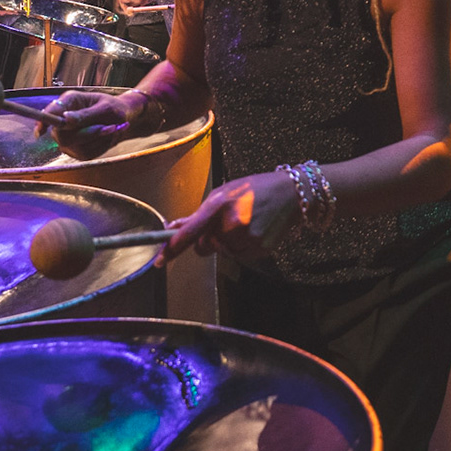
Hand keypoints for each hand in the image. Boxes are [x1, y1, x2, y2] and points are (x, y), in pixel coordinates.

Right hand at [42, 90, 146, 159]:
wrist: (122, 119)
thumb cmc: (113, 108)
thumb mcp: (105, 107)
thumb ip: (85, 114)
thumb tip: (65, 118)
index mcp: (68, 102)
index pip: (50, 113)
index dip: (43, 122)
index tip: (40, 130)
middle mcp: (63, 122)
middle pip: (64, 136)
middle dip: (90, 133)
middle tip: (112, 127)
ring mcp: (67, 139)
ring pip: (78, 146)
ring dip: (101, 139)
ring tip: (114, 128)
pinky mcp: (76, 151)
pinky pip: (88, 153)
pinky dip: (102, 146)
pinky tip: (109, 136)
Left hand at [162, 170, 299, 268]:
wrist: (290, 194)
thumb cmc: (254, 189)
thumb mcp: (224, 193)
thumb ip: (199, 214)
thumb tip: (174, 226)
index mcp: (220, 204)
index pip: (191, 231)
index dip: (173, 247)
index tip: (160, 260)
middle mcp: (232, 223)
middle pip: (205, 246)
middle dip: (208, 239)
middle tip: (224, 223)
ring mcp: (247, 238)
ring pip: (222, 252)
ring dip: (226, 243)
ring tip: (244, 223)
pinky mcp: (258, 249)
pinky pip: (238, 256)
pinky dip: (240, 247)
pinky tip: (253, 231)